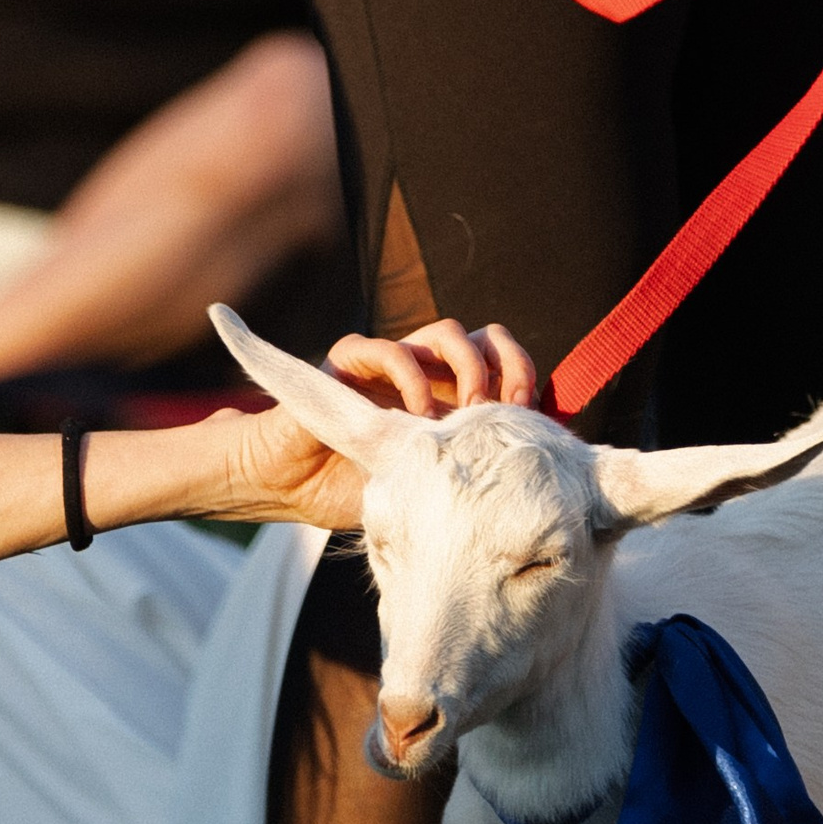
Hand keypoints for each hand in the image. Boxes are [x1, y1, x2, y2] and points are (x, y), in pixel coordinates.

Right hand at [232, 318, 536, 525]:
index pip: (503, 366)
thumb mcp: (426, 486)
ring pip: (447, 332)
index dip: (523, 379)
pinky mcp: (350, 363)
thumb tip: (526, 474)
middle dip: (508, 364)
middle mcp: (427, 373)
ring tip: (465, 410)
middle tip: (507, 406)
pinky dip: (410, 376)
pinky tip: (415, 415)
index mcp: (450, 398)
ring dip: (468, 366)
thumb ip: (466, 471)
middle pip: (484, 339)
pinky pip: (388, 350)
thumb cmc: (360, 491)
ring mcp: (390, 364)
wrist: (292, 487)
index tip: (531, 414)